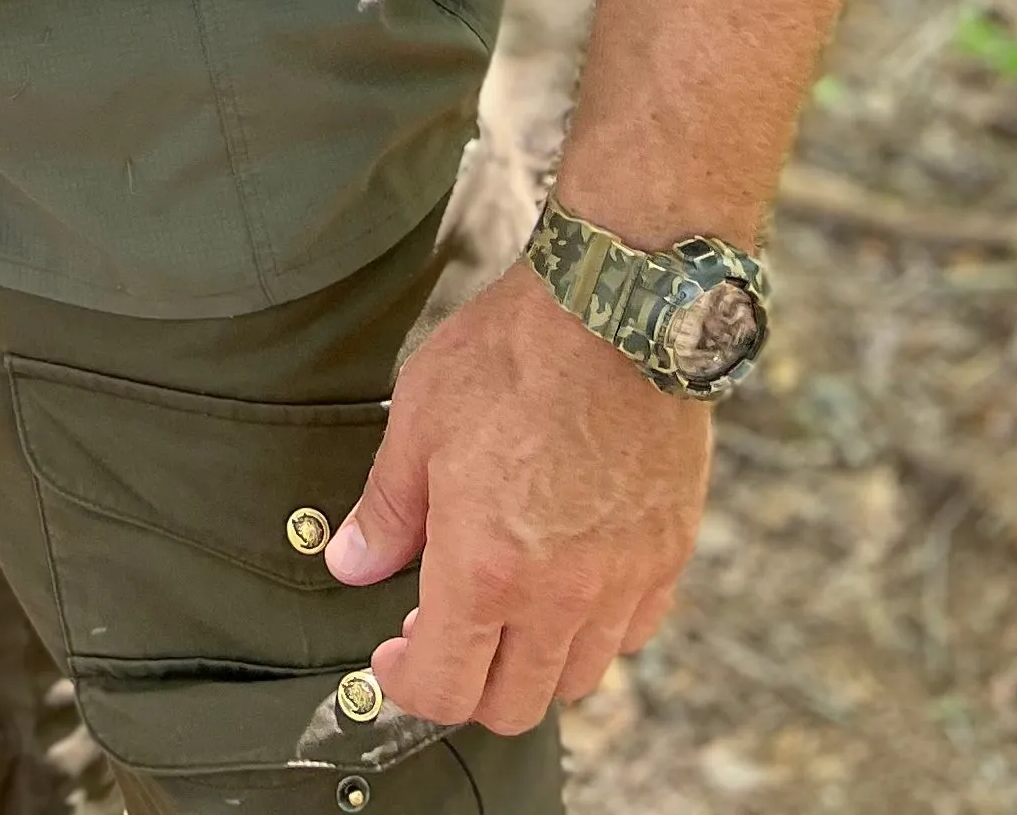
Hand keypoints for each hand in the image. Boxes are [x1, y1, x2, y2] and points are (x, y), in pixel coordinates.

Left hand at [324, 252, 710, 734]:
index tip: (390, 655)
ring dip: (530, 663)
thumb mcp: (418, 421)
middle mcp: (560, 597)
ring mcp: (623, 584)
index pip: (444, 688)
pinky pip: (630, 635)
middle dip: (466, 684)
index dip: (406, 685)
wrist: (615, 311)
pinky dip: (593, 633)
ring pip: (576, 679)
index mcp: (485, 570)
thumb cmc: (509, 355)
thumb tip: (350, 564)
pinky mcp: (667, 559)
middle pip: (513, 705)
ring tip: (501, 604)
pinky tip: (565, 583)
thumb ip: (385, 510)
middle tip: (438, 628)